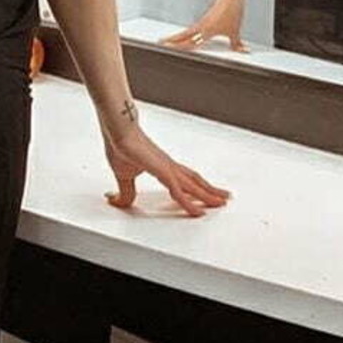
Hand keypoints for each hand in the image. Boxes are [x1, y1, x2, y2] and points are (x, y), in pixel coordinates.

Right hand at [103, 124, 231, 216]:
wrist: (119, 131)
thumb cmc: (121, 147)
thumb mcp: (124, 177)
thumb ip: (126, 191)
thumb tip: (118, 201)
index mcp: (163, 167)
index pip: (184, 180)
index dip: (194, 188)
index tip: (203, 195)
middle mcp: (170, 167)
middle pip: (196, 181)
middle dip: (210, 191)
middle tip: (223, 199)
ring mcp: (169, 169)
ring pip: (194, 186)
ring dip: (208, 195)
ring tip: (221, 202)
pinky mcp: (164, 172)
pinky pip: (180, 192)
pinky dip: (190, 203)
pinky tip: (198, 211)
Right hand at [160, 0, 248, 52]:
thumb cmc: (232, 10)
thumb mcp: (235, 30)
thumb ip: (237, 43)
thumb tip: (244, 51)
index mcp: (206, 32)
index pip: (189, 42)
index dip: (178, 47)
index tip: (168, 48)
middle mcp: (201, 27)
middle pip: (182, 36)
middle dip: (170, 41)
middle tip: (159, 43)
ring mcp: (201, 22)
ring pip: (185, 32)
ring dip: (176, 36)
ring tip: (166, 40)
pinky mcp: (204, 18)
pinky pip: (192, 29)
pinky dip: (185, 33)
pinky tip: (184, 36)